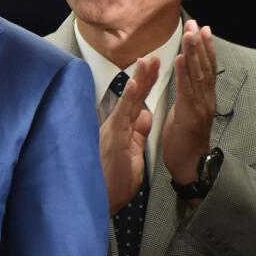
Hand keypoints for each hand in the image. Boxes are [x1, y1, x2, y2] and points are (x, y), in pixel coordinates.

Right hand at [101, 56, 158, 211]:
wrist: (102, 200)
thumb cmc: (114, 180)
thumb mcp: (132, 153)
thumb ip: (137, 133)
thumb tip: (145, 116)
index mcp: (122, 129)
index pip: (136, 101)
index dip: (145, 83)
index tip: (153, 66)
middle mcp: (116, 125)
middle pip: (133, 96)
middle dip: (144, 75)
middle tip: (153, 55)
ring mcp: (114, 130)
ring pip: (128, 100)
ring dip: (138, 80)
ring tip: (147, 61)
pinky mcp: (114, 139)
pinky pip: (123, 116)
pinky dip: (128, 99)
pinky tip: (134, 85)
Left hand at [163, 20, 217, 185]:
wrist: (190, 166)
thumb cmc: (184, 140)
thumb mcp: (185, 112)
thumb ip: (187, 95)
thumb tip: (185, 79)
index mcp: (204, 98)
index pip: (206, 68)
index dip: (205, 48)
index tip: (202, 28)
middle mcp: (206, 100)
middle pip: (204, 67)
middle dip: (199, 43)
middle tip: (196, 22)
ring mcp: (200, 107)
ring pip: (197, 75)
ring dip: (193, 52)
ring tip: (190, 33)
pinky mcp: (189, 115)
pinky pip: (186, 90)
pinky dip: (184, 73)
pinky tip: (181, 58)